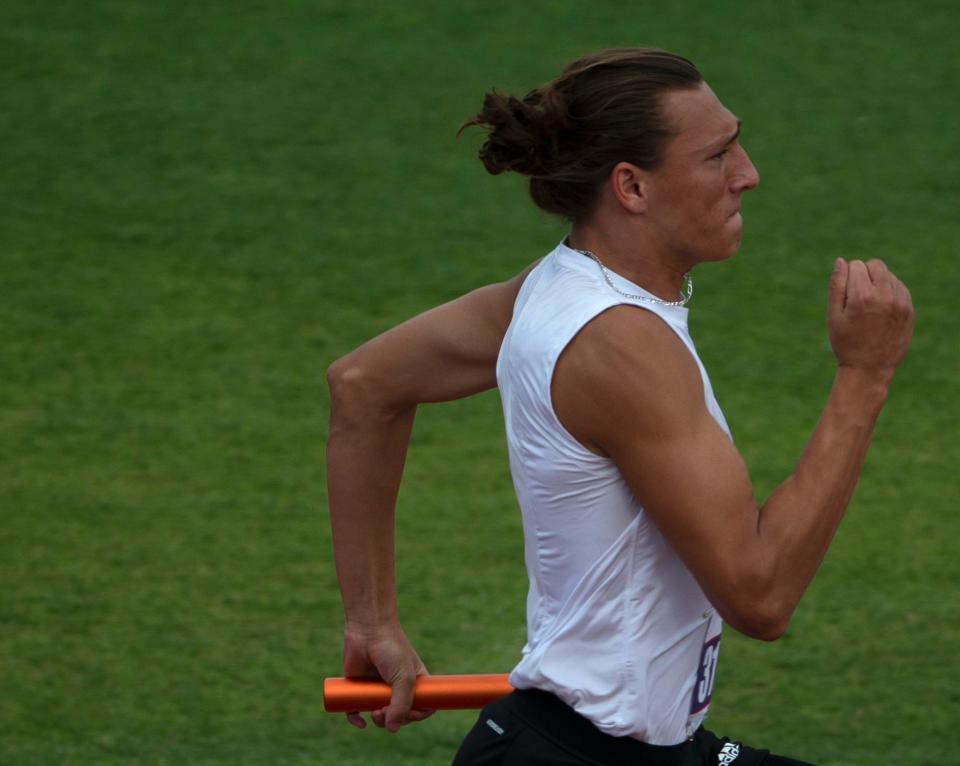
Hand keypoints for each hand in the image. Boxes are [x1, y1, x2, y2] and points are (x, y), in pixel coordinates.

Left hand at [341, 622, 434, 731]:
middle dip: (394, 720)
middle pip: (399, 715)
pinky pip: (357, 710)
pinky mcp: (359, 687)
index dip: (418, 715)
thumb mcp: (404, 678)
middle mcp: (396, 687)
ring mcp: (377, 688)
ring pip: (379, 716)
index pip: (422, 706)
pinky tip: (359, 722)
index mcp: (414, 682)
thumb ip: (401, 705)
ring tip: (374, 713)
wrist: (368, 630)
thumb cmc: (391, 649)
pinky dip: (356, 719)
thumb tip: (392, 729)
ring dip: (378, 721)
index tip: (410, 715)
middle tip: (384, 711)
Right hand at [827, 258, 913, 380]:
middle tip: (857, 294)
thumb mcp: (833, 316)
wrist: (869, 368)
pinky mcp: (909, 309)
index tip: (845, 295)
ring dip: (877, 282)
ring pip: (889, 275)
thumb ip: (836, 286)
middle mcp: (883, 296)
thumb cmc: (845, 342)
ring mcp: (900, 302)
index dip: (847, 277)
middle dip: (864, 274)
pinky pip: (900, 287)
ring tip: (869, 304)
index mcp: (861, 296)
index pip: (855, 265)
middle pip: (875, 264)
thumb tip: (841, 261)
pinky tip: (880, 308)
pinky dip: (889, 291)